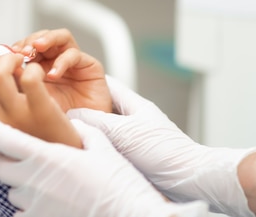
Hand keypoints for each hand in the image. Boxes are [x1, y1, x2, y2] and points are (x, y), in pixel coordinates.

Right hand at [0, 53, 81, 146]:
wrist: (62, 158)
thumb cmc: (34, 134)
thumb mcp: (6, 121)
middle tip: (14, 59)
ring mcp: (17, 116)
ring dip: (12, 59)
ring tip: (25, 62)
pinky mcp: (41, 111)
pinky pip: (30, 76)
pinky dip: (34, 68)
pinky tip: (40, 72)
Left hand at [0, 115, 208, 216]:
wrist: (131, 216)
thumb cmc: (118, 181)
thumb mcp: (101, 147)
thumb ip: (80, 131)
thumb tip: (73, 123)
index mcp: (46, 156)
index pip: (5, 138)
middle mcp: (33, 180)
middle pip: (0, 165)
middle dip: (5, 158)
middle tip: (23, 156)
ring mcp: (34, 204)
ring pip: (10, 189)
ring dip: (19, 183)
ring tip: (44, 182)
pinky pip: (19, 212)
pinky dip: (27, 206)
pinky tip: (46, 202)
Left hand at [11, 29, 111, 112]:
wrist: (78, 134)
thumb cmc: (54, 119)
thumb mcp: (30, 99)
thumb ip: (18, 81)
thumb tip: (2, 66)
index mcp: (38, 65)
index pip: (26, 46)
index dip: (17, 47)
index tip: (9, 55)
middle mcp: (55, 60)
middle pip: (42, 37)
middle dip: (30, 41)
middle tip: (22, 51)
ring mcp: (72, 61)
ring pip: (60, 37)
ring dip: (46, 39)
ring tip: (36, 49)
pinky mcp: (89, 65)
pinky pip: (74, 54)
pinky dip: (61, 61)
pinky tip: (52, 75)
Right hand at [68, 76, 255, 216]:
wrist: (190, 178)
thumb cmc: (165, 151)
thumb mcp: (123, 131)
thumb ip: (96, 120)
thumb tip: (72, 114)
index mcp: (136, 105)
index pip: (109, 83)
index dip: (88, 78)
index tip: (71, 76)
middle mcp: (136, 119)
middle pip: (105, 107)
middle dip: (85, 107)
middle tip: (64, 107)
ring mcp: (137, 138)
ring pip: (107, 129)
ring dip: (91, 129)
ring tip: (72, 129)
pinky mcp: (137, 156)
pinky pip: (112, 147)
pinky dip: (99, 146)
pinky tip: (90, 151)